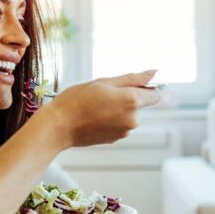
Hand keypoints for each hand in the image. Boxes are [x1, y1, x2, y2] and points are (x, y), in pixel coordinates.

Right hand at [47, 70, 161, 147]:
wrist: (59, 126)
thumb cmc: (76, 101)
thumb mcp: (104, 82)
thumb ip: (132, 78)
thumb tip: (153, 73)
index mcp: (132, 101)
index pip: (155, 94)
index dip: (147, 87)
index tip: (133, 85)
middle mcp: (133, 119)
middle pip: (139, 104)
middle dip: (126, 97)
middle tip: (103, 94)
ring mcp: (125, 131)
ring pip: (128, 114)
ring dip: (117, 109)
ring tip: (95, 107)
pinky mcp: (115, 139)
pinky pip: (119, 124)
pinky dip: (110, 119)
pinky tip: (93, 117)